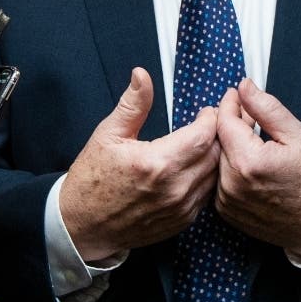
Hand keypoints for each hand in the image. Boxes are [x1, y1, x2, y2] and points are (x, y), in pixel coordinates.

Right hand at [59, 68, 219, 261]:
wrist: (84, 226)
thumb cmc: (92, 180)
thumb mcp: (108, 134)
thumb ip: (133, 104)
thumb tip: (142, 76)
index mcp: (156, 163)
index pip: (202, 136)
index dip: (210, 119)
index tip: (206, 111)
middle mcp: (173, 188)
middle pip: (215, 155)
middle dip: (217, 135)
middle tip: (210, 123)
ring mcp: (180, 208)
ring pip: (215, 176)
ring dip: (214, 157)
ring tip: (205, 143)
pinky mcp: (182, 221)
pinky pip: (206, 195)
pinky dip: (206, 178)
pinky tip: (196, 167)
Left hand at [215, 80, 300, 260]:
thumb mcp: (296, 135)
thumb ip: (266, 108)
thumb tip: (244, 87)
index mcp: (248, 162)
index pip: (224, 121)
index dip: (230, 104)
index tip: (236, 94)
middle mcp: (232, 184)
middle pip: (220, 141)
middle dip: (233, 126)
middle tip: (252, 120)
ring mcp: (227, 202)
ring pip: (219, 160)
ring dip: (232, 148)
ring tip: (256, 146)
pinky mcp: (227, 212)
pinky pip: (221, 181)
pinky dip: (232, 170)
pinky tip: (252, 168)